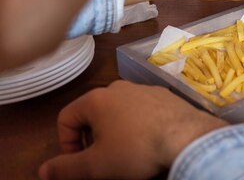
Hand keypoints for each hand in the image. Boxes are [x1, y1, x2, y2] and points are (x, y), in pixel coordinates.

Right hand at [39, 80, 227, 179]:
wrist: (187, 137)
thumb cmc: (136, 149)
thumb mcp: (96, 165)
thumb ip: (66, 168)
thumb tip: (43, 170)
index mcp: (97, 99)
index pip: (66, 118)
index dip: (66, 144)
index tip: (79, 163)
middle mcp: (120, 87)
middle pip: (93, 113)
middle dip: (92, 138)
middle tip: (102, 160)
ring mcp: (145, 89)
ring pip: (120, 111)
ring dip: (116, 132)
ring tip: (126, 153)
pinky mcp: (166, 96)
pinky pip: (143, 111)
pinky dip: (139, 126)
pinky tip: (149, 142)